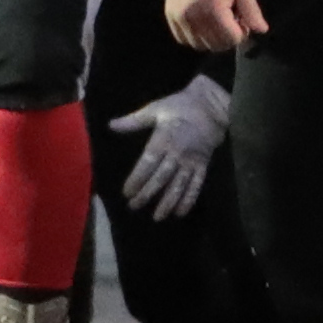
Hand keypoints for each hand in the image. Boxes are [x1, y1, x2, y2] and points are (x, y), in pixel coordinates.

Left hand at [112, 69, 231, 212]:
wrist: (212, 106)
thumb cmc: (180, 106)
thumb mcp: (155, 108)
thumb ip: (133, 121)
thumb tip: (111, 125)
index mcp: (164, 138)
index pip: (148, 163)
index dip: (137, 179)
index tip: (127, 192)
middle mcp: (177, 153)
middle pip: (161, 177)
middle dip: (147, 194)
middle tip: (134, 207)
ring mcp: (192, 161)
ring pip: (178, 185)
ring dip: (168, 202)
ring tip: (157, 217)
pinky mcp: (203, 165)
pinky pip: (197, 184)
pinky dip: (189, 199)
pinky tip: (180, 212)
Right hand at [157, 0, 262, 60]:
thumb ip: (251, 11)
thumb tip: (261, 30)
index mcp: (214, 9)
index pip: (232, 39)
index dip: (241, 32)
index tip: (240, 19)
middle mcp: (194, 18)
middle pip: (216, 45)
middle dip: (227, 37)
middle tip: (229, 20)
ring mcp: (180, 18)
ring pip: (199, 45)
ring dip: (211, 39)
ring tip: (215, 21)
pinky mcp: (171, 17)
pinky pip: (184, 39)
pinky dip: (195, 37)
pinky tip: (201, 22)